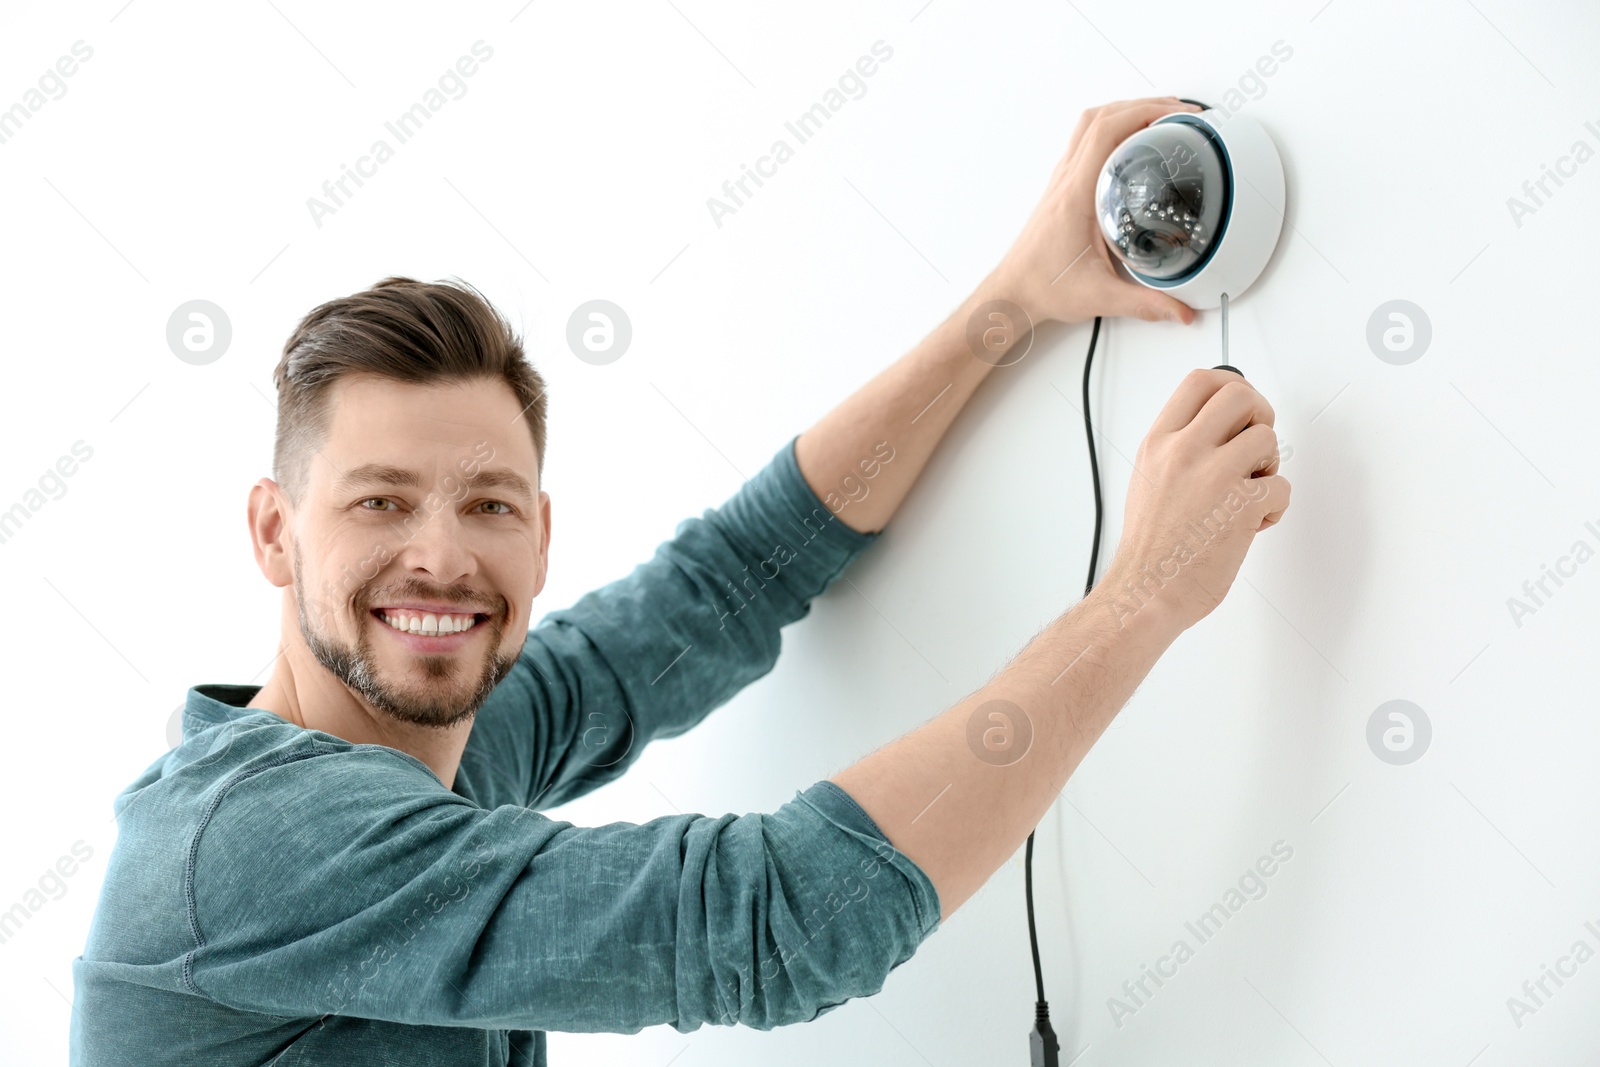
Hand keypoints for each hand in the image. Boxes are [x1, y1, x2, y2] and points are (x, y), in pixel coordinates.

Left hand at [990, 97, 1203, 327]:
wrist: (1012, 293)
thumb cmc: (1043, 287)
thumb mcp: (1099, 296)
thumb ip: (1144, 305)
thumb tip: (1180, 311)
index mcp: (1076, 194)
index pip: (1107, 132)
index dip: (1144, 112)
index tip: (1176, 114)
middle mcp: (1066, 180)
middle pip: (1100, 118)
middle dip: (1143, 105)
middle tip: (1178, 113)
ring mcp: (1061, 181)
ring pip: (1089, 126)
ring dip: (1123, 112)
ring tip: (1158, 118)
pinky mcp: (1061, 189)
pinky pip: (1084, 144)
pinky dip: (1110, 131)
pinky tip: (1130, 146)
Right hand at [1100, 369, 1290, 633]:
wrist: (1146, 593)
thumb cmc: (1150, 548)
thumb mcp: (1148, 479)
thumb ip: (1179, 449)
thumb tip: (1218, 430)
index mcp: (1159, 443)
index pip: (1202, 381)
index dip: (1233, 386)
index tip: (1241, 410)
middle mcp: (1183, 452)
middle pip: (1240, 395)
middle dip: (1260, 416)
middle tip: (1255, 446)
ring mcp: (1213, 477)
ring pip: (1267, 439)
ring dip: (1269, 466)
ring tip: (1250, 492)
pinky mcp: (1241, 507)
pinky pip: (1281, 487)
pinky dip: (1275, 508)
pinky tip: (1253, 524)